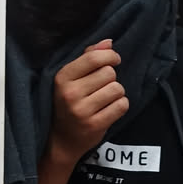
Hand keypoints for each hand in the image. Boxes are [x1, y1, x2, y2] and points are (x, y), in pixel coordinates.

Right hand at [48, 42, 126, 164]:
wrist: (61, 140)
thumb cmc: (68, 104)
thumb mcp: (70, 79)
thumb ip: (87, 58)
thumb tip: (108, 42)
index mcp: (62, 78)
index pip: (94, 58)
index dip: (110, 56)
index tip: (114, 60)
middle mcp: (70, 93)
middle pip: (109, 73)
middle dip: (111, 78)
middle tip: (102, 87)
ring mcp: (82, 111)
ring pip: (117, 89)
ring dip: (116, 93)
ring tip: (105, 99)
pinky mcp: (95, 125)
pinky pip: (121, 105)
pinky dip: (120, 106)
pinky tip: (110, 109)